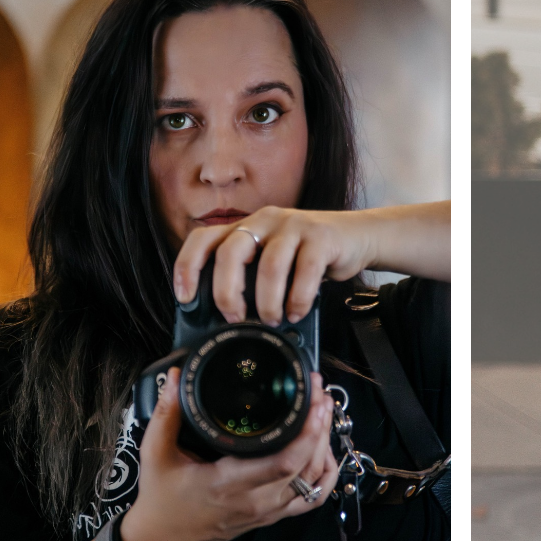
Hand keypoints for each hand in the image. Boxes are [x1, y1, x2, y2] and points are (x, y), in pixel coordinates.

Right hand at [118, 367, 337, 540]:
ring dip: (324, 445)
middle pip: (306, 465)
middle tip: (318, 394)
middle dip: (320, 426)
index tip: (309, 398)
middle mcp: (255, 501)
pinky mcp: (271, 516)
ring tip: (323, 414)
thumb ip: (166, 414)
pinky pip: (312, 499)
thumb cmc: (160, 502)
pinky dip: (324, 475)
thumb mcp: (155, 454)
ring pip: (313, 480)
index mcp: (228, 484)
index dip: (306, 429)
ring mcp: (267, 511)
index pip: (283, 460)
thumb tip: (176, 380)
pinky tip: (323, 452)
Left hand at [173, 200, 450, 326]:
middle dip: (227, 292)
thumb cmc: (306, 257)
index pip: (202, 239)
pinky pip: (304, 271)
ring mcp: (292, 225)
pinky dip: (298, 299)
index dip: (187, 267)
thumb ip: (248, 277)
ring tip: (272, 320)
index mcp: (244, 227)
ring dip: (267, 302)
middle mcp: (263, 220)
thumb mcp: (270, 261)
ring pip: (269, 266)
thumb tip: (223, 317)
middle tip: (235, 318)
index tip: (185, 298)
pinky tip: (296, 312)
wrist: (355, 237)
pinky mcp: (321, 236)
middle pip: (230, 252)